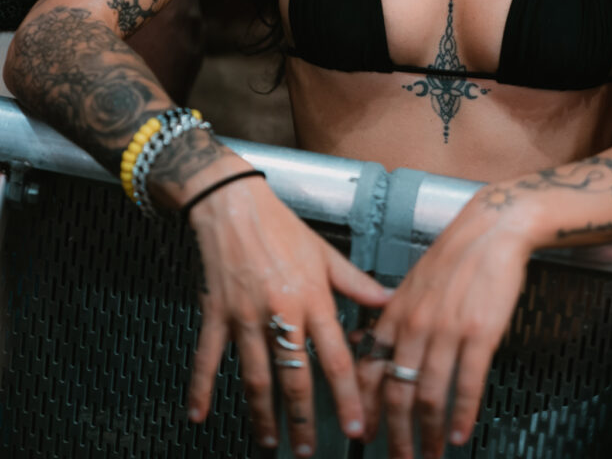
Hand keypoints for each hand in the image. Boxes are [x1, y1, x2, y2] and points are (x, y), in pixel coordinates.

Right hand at [188, 176, 390, 455]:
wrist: (233, 203)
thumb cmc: (282, 227)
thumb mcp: (324, 251)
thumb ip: (355, 282)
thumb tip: (388, 300)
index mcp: (312, 297)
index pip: (335, 355)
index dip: (347, 394)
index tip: (357, 427)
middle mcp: (281, 312)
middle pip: (295, 376)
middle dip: (304, 419)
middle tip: (307, 453)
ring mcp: (245, 315)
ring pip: (256, 376)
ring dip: (263, 414)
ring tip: (269, 442)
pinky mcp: (215, 313)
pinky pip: (207, 357)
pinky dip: (200, 387)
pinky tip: (198, 416)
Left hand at [356, 193, 532, 458]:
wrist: (492, 229)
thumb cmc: (455, 256)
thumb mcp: (413, 284)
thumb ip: (393, 317)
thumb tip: (371, 344)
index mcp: (395, 313)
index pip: (369, 369)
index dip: (365, 407)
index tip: (363, 434)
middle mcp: (415, 325)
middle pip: (396, 392)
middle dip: (395, 435)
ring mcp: (446, 330)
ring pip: (428, 396)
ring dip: (429, 434)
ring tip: (432, 456)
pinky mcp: (479, 334)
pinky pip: (466, 384)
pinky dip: (462, 415)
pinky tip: (461, 433)